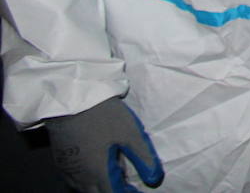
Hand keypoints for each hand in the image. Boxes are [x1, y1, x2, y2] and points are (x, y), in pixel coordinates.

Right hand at [46, 97, 163, 192]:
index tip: (136, 190)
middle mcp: (80, 177)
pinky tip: (95, 171)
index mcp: (99, 172)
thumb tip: (154, 179)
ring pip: (84, 190)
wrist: (72, 100)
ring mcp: (67, 170)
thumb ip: (143, 158)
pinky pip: (73, 181)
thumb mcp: (131, 134)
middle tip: (127, 186)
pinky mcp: (60, 162)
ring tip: (114, 178)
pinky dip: (87, 182)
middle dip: (113, 192)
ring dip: (99, 188)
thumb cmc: (104, 116)